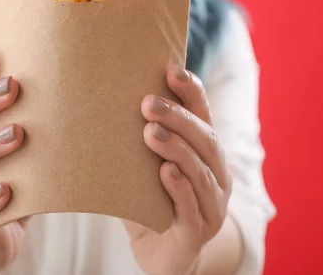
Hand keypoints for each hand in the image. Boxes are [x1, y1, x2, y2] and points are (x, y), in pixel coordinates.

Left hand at [124, 66, 232, 274]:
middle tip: (148, 103)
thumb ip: (143, 136)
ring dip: (177, 148)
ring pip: (200, 171)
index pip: (203, 115)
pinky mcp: (197, 232)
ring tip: (151, 132)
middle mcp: (216, 174)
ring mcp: (212, 205)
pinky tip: (166, 173)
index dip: (192, 92)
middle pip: (205, 139)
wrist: (162, 252)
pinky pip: (191, 208)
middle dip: (178, 118)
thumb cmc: (153, 199)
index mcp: (205, 152)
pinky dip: (180, 188)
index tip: (172, 70)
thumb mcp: (148, 163)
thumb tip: (106, 96)